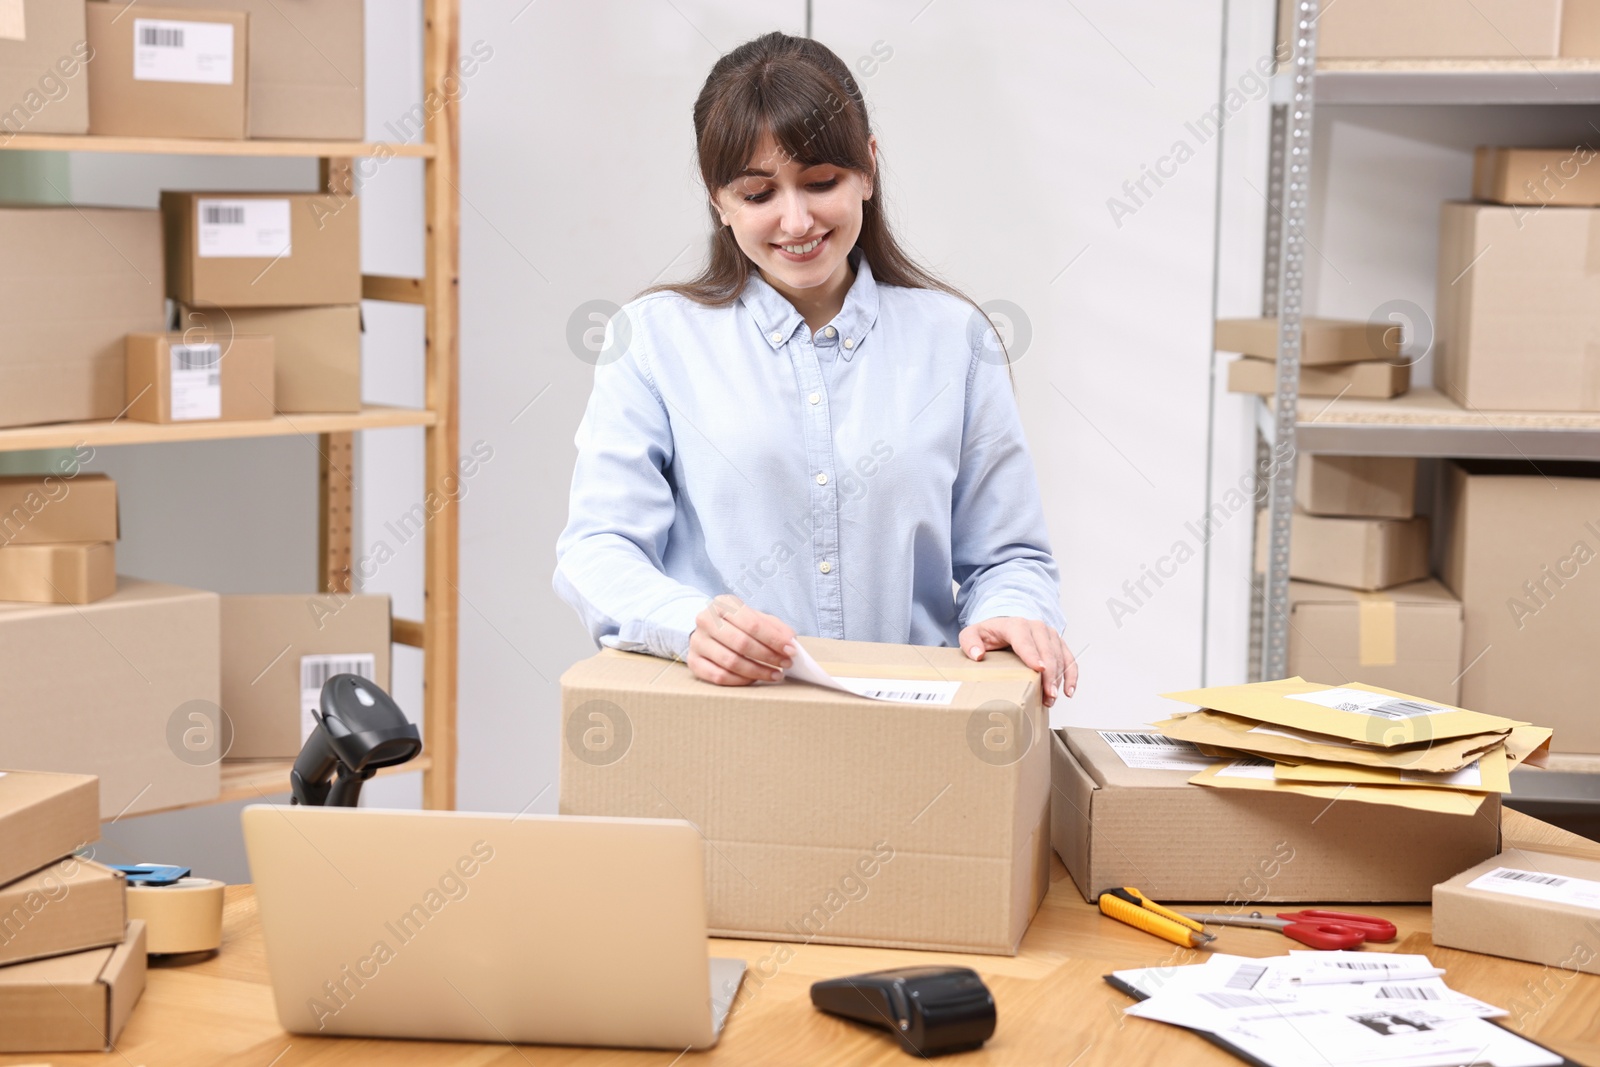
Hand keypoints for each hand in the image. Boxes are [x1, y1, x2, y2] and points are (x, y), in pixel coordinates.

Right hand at [688, 594, 796, 685]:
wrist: (709, 629)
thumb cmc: (738, 624)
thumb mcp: (756, 618)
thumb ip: (775, 628)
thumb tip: (790, 641)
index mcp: (723, 604)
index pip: (752, 624)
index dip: (774, 639)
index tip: (791, 651)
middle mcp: (706, 620)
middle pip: (741, 643)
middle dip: (768, 656)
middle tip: (785, 664)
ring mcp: (697, 641)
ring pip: (730, 662)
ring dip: (757, 671)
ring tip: (774, 674)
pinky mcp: (693, 661)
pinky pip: (718, 676)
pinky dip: (740, 681)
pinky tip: (754, 679)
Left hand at [958, 617, 1077, 707]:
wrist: (1001, 628)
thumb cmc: (988, 634)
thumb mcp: (971, 635)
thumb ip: (970, 642)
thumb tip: (978, 655)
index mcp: (1014, 625)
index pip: (1024, 639)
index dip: (1032, 654)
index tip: (1039, 669)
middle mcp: (1035, 627)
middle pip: (1046, 649)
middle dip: (1050, 673)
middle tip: (1048, 694)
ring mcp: (1049, 634)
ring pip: (1059, 655)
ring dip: (1059, 678)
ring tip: (1051, 698)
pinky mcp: (1057, 643)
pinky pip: (1069, 659)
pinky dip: (1071, 675)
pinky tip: (1069, 691)